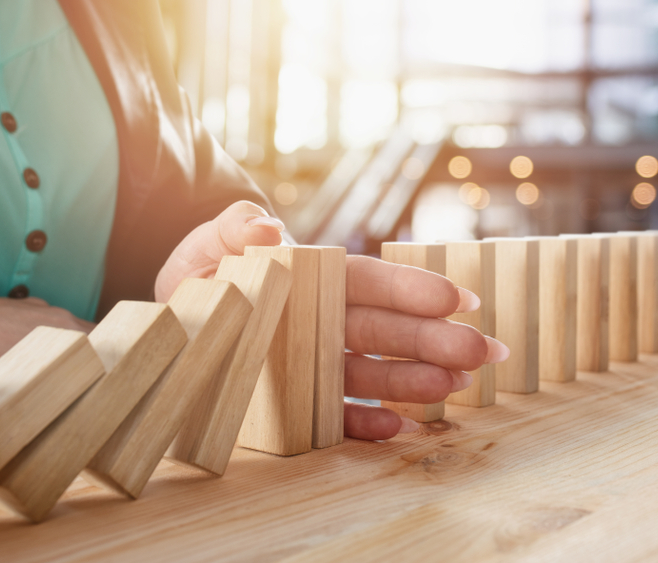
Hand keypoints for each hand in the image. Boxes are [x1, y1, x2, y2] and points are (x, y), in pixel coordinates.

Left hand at [155, 201, 508, 440]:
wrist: (173, 314)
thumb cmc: (201, 269)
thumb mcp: (210, 241)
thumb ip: (236, 228)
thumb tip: (268, 227)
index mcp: (313, 277)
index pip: (369, 283)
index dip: (413, 291)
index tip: (459, 299)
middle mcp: (323, 319)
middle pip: (386, 330)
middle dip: (436, 340)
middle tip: (485, 351)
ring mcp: (314, 361)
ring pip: (372, 371)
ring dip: (416, 380)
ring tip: (459, 387)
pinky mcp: (297, 398)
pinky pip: (336, 414)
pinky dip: (367, 423)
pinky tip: (403, 429)